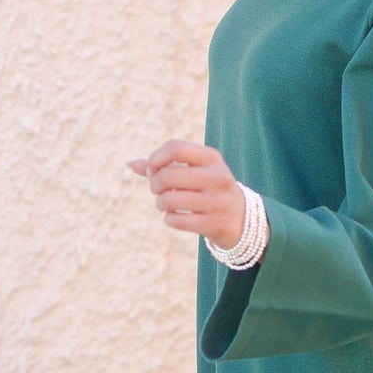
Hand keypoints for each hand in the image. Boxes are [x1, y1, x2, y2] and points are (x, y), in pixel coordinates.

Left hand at [126, 141, 245, 246]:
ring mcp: (217, 201)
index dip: (155, 158)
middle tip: (158, 189)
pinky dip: (169, 219)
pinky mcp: (214, 224)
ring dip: (160, 203)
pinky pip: (176, 220)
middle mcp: (217, 177)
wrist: (242, 218)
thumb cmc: (209, 188)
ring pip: (169, 200)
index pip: (175, 148)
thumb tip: (130, 163)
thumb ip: (164, 165)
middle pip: (168, 175)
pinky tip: (174, 217)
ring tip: (164, 204)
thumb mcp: (195, 170)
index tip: (153, 169)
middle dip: (155, 184)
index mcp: (212, 158)